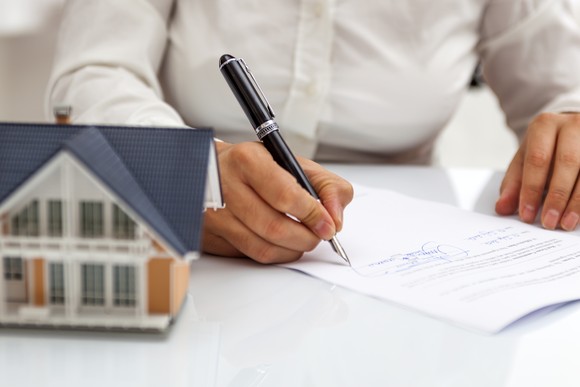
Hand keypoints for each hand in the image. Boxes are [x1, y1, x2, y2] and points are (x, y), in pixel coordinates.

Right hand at [202, 141, 353, 262]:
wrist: (212, 171)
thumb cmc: (255, 167)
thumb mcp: (293, 162)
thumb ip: (326, 185)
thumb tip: (335, 218)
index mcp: (248, 161)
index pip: (285, 196)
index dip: (312, 215)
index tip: (328, 224)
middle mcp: (226, 187)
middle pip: (274, 228)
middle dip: (306, 238)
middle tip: (318, 235)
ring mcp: (214, 215)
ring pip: (262, 248)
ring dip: (292, 250)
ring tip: (302, 239)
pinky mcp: (210, 237)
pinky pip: (250, 256)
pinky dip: (274, 254)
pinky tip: (280, 243)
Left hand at [496, 112, 579, 230]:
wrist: (570, 130)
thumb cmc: (545, 148)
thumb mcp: (524, 160)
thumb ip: (513, 184)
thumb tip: (502, 208)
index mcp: (544, 125)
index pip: (537, 159)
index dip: (532, 189)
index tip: (527, 215)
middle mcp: (572, 125)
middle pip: (567, 162)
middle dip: (557, 197)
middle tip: (548, 222)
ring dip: (576, 202)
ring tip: (565, 223)